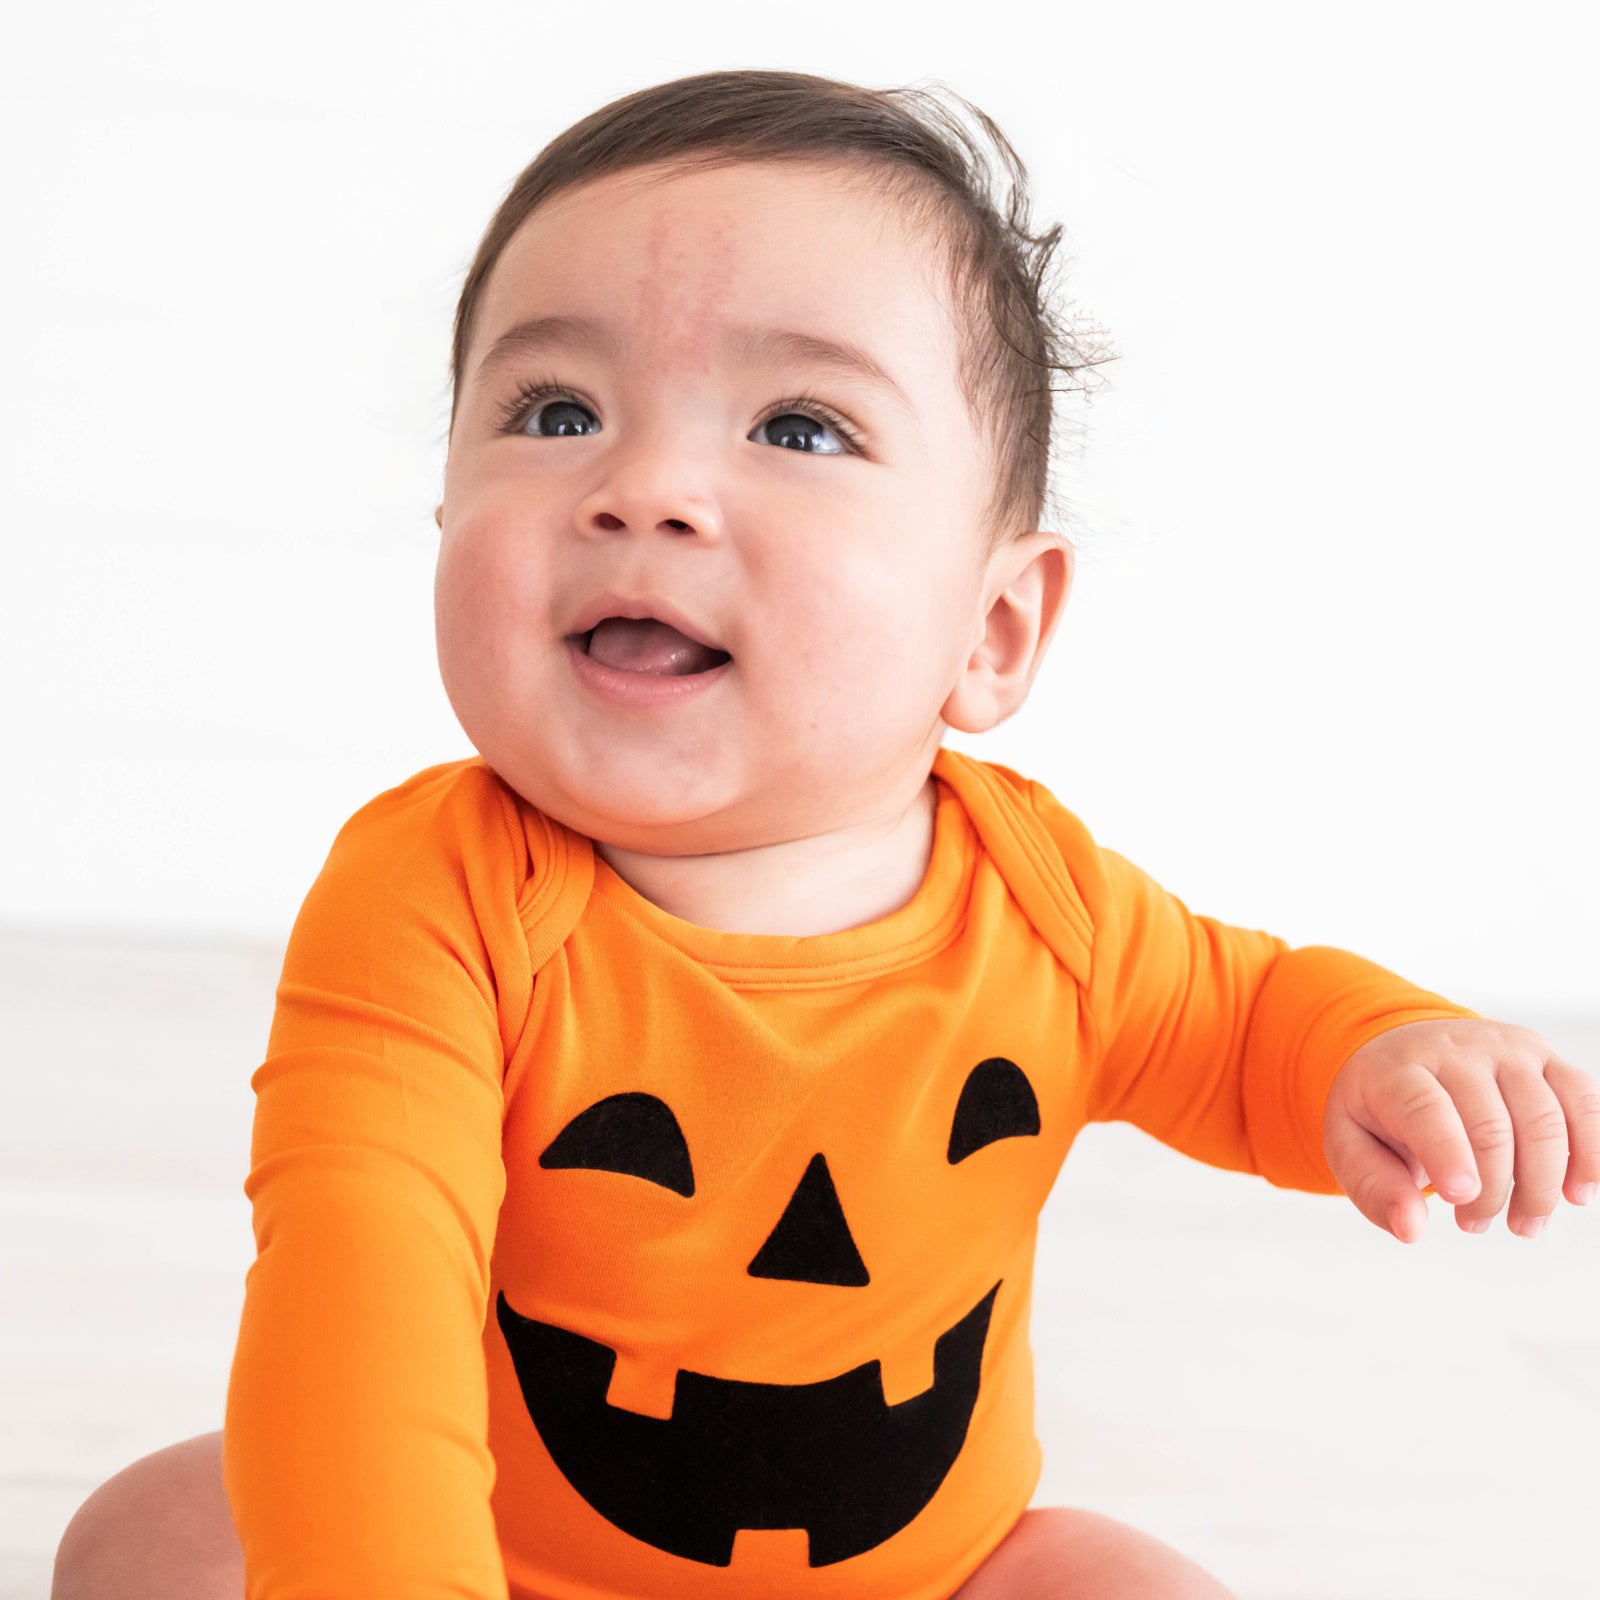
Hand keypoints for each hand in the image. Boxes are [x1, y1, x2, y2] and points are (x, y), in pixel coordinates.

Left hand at [1322, 1017, 1599, 1241]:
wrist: (1407, 1049)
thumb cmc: (1381, 1107)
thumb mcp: (1351, 1143)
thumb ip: (1374, 1186)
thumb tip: (1411, 1229)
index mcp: (1398, 1068)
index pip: (1425, 1108)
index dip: (1447, 1153)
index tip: (1460, 1198)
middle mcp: (1456, 1050)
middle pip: (1491, 1124)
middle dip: (1493, 1189)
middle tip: (1475, 1224)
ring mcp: (1507, 1050)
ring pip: (1544, 1118)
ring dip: (1542, 1184)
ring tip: (1523, 1223)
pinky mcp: (1546, 1059)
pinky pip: (1585, 1101)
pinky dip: (1591, 1152)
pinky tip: (1576, 1193)